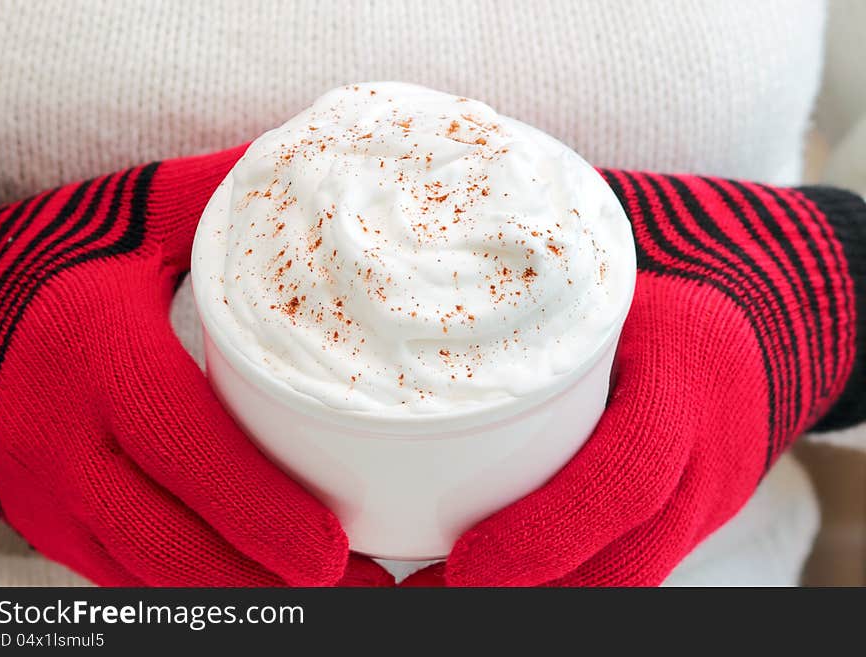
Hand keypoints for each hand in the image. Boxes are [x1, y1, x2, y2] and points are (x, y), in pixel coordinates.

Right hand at [0, 147, 390, 585]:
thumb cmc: (65, 256)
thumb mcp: (139, 213)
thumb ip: (223, 192)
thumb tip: (318, 168)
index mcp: (98, 353)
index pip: (182, 448)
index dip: (255, 509)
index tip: (330, 551)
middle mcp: (63, 436)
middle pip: (168, 542)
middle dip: (264, 582)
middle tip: (357, 583)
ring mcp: (48, 492)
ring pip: (148, 579)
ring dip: (240, 602)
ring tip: (330, 597)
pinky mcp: (50, 521)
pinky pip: (125, 578)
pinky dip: (195, 596)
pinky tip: (257, 590)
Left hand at [405, 171, 865, 585]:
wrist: (766, 313)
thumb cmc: (674, 275)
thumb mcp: (619, 266)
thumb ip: (543, 270)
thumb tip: (418, 264)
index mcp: (688, 375)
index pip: (627, 477)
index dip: (547, 533)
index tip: (462, 565)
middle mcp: (706, 454)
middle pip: (628, 560)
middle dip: (530, 589)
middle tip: (427, 590)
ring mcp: (705, 494)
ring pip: (627, 576)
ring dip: (538, 595)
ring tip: (438, 591)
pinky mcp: (688, 512)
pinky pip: (630, 561)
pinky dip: (565, 579)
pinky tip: (493, 574)